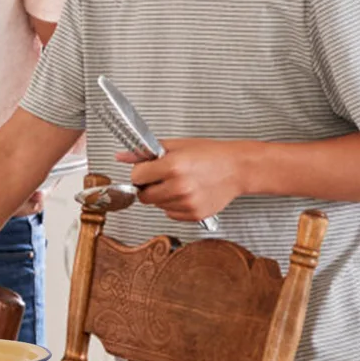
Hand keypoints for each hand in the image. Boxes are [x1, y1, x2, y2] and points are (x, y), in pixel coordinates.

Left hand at [118, 138, 244, 221]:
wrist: (238, 168)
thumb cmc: (211, 154)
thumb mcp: (177, 146)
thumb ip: (146, 152)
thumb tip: (121, 156)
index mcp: (173, 167)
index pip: (136, 177)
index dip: (140, 172)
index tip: (147, 169)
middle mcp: (180, 187)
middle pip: (143, 195)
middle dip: (148, 186)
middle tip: (162, 177)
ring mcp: (188, 203)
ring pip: (156, 205)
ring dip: (161, 196)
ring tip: (179, 183)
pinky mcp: (195, 214)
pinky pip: (170, 214)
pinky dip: (173, 206)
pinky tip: (186, 193)